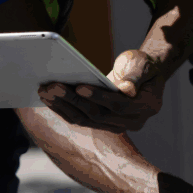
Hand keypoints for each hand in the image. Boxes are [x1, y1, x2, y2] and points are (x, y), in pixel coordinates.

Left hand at [38, 49, 166, 133]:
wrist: (144, 75)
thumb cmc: (143, 65)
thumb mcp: (144, 66)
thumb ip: (136, 76)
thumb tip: (127, 89)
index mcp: (147, 106)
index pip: (120, 105)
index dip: (99, 97)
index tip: (79, 86)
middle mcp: (133, 121)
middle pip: (99, 115)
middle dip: (73, 100)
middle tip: (52, 86)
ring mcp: (117, 126)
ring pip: (86, 120)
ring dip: (63, 106)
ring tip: (45, 91)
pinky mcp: (102, 124)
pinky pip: (81, 119)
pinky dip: (63, 109)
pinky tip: (48, 98)